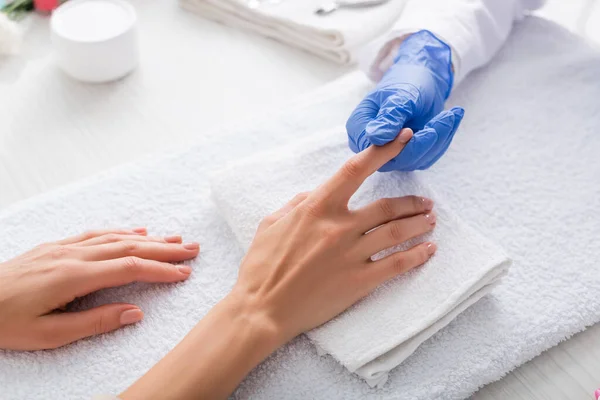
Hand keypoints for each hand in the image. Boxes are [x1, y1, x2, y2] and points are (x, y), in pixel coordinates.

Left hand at [0, 228, 198, 349]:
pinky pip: (95, 234)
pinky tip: (135, 232)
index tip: (184, 273)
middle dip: (164, 248)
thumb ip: (94, 322)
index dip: (161, 270)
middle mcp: (73, 255)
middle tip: (192, 249)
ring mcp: (64, 247)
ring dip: (149, 238)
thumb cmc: (3, 321)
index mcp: (73, 277)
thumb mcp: (47, 334)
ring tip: (174, 239)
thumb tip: (135, 312)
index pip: (130, 269)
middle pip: (130, 247)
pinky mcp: (55, 246)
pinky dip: (120, 232)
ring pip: (116, 238)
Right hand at [121, 130, 436, 399]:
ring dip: (418, 224)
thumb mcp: (271, 223)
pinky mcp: (360, 282)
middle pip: (386, 207)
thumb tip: (313, 193)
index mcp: (317, 208)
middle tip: (425, 202)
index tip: (402, 138)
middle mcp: (339, 227)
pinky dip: (417, 255)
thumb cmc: (261, 267)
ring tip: (431, 220)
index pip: (356, 170)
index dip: (383, 150)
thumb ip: (296, 204)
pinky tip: (428, 249)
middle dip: (411, 202)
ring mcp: (352, 255)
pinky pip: (396, 264)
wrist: (263, 310)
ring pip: (397, 232)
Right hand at [346, 30, 464, 170]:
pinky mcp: (410, 155)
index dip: (393, 146)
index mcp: (359, 128)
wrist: (422, 78)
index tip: (411, 131)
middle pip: (395, 159)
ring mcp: (391, 153)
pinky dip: (442, 138)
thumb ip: (389, 117)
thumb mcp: (399, 95)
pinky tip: (451, 119)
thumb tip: (376, 137)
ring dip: (438, 138)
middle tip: (443, 119)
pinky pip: (428, 156)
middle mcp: (372, 145)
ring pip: (415, 159)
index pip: (371, 150)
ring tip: (452, 114)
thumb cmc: (406, 81)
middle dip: (423, 142)